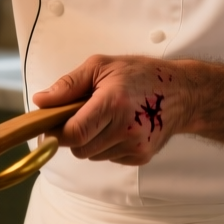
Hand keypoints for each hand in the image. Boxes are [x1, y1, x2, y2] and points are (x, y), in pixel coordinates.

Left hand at [31, 55, 185, 165]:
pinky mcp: (141, 157)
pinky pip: (107, 158)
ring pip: (91, 155)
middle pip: (79, 149)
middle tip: (81, 115)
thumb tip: (41, 101)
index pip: (73, 134)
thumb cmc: (139, 74)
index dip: (55, 133)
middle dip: (72, 135)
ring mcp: (136, 146)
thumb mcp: (101, 66)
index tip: (51, 125)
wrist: (183, 93)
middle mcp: (126, 129)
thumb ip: (68, 85)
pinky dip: (106, 145)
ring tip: (105, 117)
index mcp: (113, 103)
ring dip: (90, 140)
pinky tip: (118, 127)